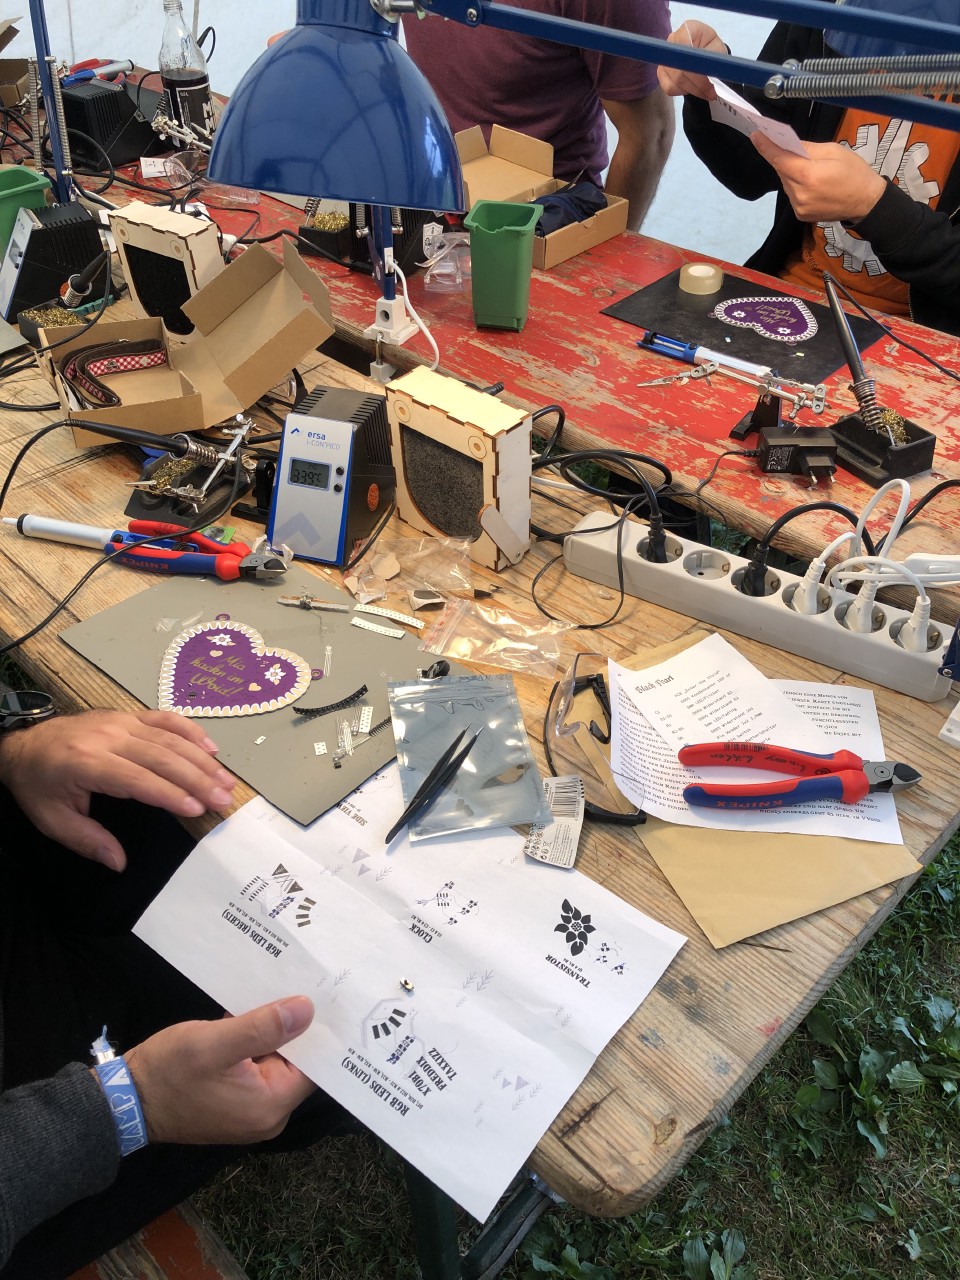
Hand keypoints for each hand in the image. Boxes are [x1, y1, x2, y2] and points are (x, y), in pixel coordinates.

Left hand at [0, 709, 235, 870]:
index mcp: (86, 763)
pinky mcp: (127, 715)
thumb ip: (87, 841)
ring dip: (201, 759)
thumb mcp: (52, 820)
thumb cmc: (39, 785)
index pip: (136, 778)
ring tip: (225, 780)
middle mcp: (107, 737)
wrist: (23, 745)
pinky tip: (211, 747)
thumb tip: (119, 862)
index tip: (196, 809)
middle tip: (223, 798)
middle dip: (197, 778)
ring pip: (168, 737)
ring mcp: (120, 721)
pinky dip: (191, 731)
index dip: (168, 793)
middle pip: (161, 756)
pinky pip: (164, 718)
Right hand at [123, 996, 316, 1144]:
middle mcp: (268, 1115)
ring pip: (276, 1060)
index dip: (317, 1030)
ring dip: (271, 1031)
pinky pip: (257, 1066)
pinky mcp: (236, 1101)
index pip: (314, 1065)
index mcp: (271, 1106)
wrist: (126, 1101)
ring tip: (278, 990)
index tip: (323, 996)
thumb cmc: (168, 1072)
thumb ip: (262, 1028)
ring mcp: (251, 1110)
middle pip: (297, 1062)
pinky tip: (250, 1013)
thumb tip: (308, 1009)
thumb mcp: (214, 1043)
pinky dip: (255, 1042)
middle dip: (294, 1027)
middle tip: (300, 983)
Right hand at [658, 21, 726, 99]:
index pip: (684, 42)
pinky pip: (670, 88)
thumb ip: (712, 59)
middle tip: (712, 91)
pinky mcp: (661, 73)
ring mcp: (664, 57)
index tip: (709, 75)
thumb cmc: (713, 51)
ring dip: (694, 89)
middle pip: (681, 65)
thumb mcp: (719, 51)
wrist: (706, 58)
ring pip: (676, 80)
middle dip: (698, 82)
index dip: (695, 61)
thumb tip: (707, 74)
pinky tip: (693, 88)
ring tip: (707, 92)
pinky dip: (683, 91)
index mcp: (688, 28)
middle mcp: (672, 40)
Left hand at [751, 135, 886, 222]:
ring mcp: (799, 207)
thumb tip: (788, 144)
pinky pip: (792, 194)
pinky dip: (796, 185)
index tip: (756, 136)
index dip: (766, 147)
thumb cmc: (854, 172)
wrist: (866, 202)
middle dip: (785, 158)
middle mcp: (800, 194)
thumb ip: (808, 149)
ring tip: (810, 168)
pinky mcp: (801, 214)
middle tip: (795, 149)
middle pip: (783, 171)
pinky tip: (811, 182)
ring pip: (786, 182)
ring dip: (791, 172)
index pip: (780, 159)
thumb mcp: (834, 151)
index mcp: (809, 176)